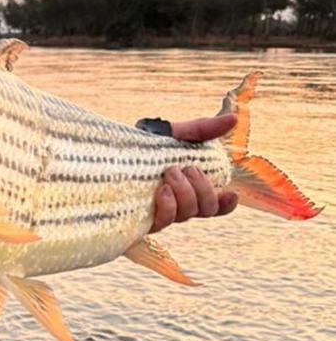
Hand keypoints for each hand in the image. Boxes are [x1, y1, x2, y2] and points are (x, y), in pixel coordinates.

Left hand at [150, 114, 238, 232]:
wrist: (106, 151)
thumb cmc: (141, 145)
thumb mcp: (173, 133)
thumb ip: (202, 129)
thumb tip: (234, 119)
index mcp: (188, 187)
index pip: (214, 204)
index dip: (226, 204)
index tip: (231, 193)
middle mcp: (177, 203)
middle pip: (205, 209)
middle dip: (202, 188)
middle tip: (185, 168)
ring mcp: (159, 213)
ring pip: (187, 215)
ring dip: (184, 192)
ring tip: (169, 172)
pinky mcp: (141, 220)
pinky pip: (164, 221)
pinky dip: (168, 205)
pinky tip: (161, 190)